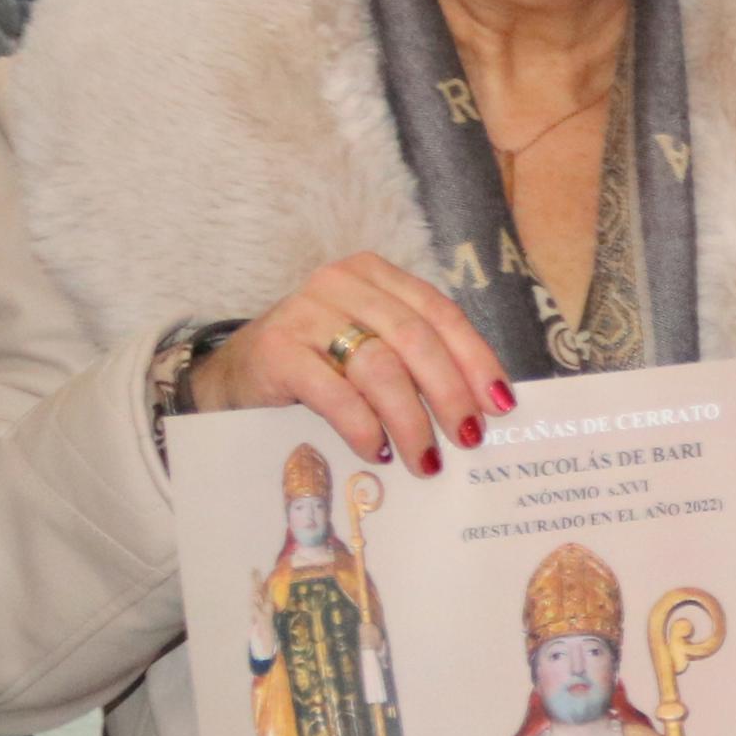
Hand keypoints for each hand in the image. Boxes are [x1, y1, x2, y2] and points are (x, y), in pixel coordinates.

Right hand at [186, 253, 517, 474]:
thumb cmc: (317, 366)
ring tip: (426, 460)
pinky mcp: (276, 350)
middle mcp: (342, 284)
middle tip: (470, 438)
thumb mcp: (370, 349)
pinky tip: (377, 450)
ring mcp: (305, 313)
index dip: (475, 359)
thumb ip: (416, 362)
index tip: (500, 403)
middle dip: (451, 394)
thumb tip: (481, 409)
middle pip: (416, 338)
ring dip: (411, 420)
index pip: (440, 313)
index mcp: (376, 276)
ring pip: (380, 366)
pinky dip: (363, 426)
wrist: (234, 377)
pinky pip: (334, 392)